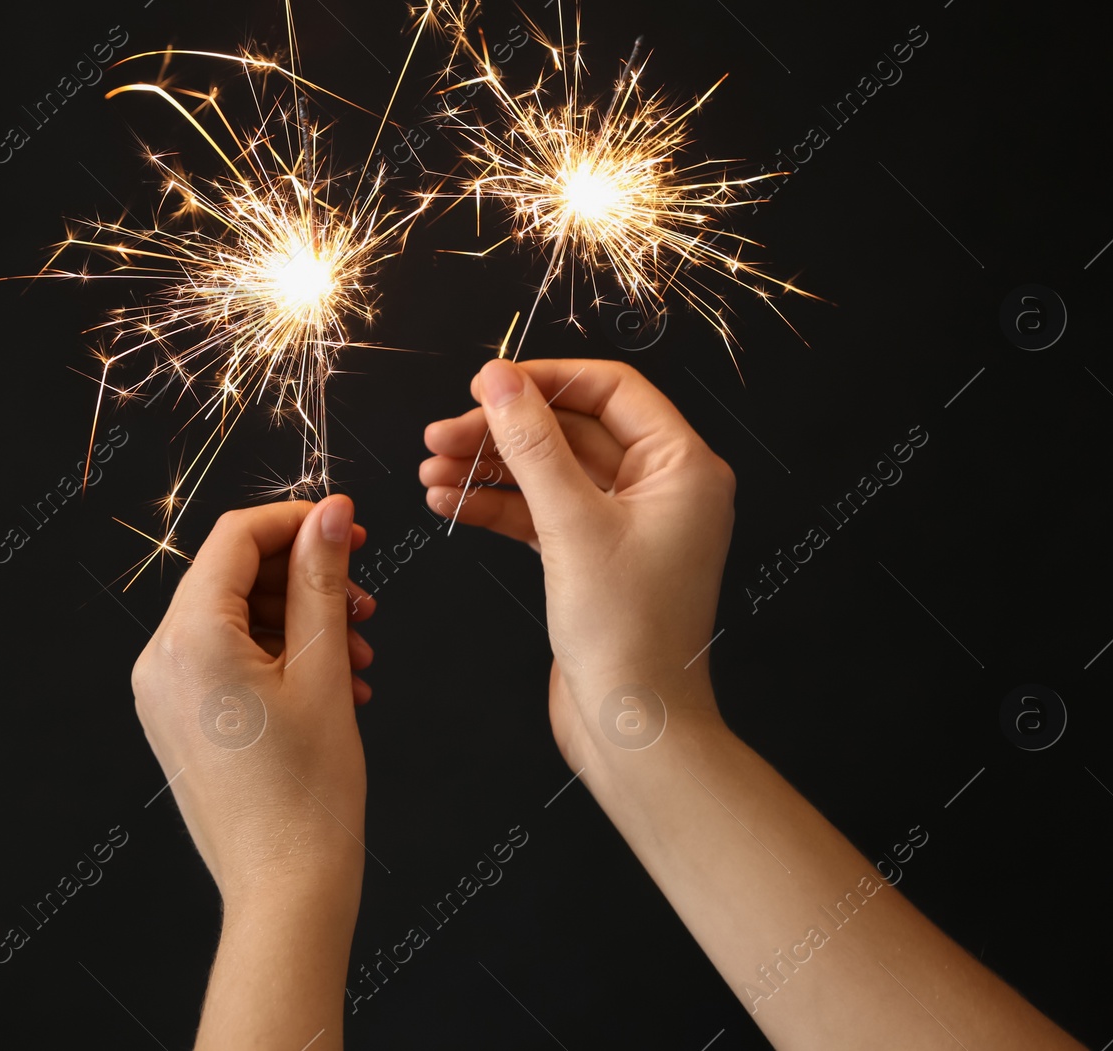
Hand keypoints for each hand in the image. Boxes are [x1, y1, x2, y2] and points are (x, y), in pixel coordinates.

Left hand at [131, 496, 378, 912]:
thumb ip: (323, 579)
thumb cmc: (306, 795)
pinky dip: (279, 658)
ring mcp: (163, 694)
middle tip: (364, 601)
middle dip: (305, 580)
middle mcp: (160, 660)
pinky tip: (332, 685)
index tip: (348, 529)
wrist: (286, 889)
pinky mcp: (178, 721)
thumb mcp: (324, 669)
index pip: (236, 537)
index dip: (298, 521)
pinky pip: (226, 661)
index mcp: (189, 639)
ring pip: (236, 620)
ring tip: (356, 656)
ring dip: (301, 623)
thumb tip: (330, 512)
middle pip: (234, 577)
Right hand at [420, 359, 734, 770]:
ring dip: (489, 470)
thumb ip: (532, 446)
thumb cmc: (628, 635)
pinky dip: (497, 508)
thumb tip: (500, 381)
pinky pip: (542, 515)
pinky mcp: (594, 561)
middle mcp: (662, 490)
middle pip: (571, 431)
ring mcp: (627, 527)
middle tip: (438, 436)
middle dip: (502, 432)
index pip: (611, 391)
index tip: (483, 384)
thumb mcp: (572, 526)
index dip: (544, 381)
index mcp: (682, 468)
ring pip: (550, 474)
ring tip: (430, 473)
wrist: (633, 730)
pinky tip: (449, 502)